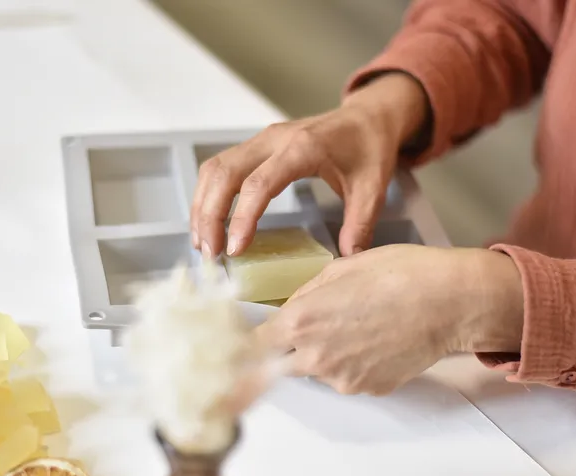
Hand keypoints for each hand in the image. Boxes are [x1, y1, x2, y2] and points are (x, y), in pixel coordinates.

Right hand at [190, 73, 427, 257]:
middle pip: (224, 173)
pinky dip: (208, 195)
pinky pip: (221, 167)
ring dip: (202, 206)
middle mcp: (274, 139)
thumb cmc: (369, 148)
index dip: (242, 217)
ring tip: (203, 244)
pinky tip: (209, 223)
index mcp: (302, 148)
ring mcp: (261, 139)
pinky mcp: (256, 145)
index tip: (235, 249)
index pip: (259, 183)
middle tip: (210, 255)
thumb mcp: (373, 188)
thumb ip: (360, 223)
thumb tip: (348, 258)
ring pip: (215, 169)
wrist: (367, 116)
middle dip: (209, 215)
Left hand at [254, 245, 524, 395]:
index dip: (250, 344)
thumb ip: (308, 294)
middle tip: (312, 329)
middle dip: (286, 350)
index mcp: (301, 321)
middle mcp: (316, 357)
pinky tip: (379, 338)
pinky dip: (356, 362)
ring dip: (326, 353)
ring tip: (361, 324)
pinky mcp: (369, 389)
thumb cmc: (402, 274)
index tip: (246, 345)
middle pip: (281, 364)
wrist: (451, 302)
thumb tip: (293, 309)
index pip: (255, 346)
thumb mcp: (343, 268)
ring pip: (319, 369)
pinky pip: (349, 377)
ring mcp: (343, 378)